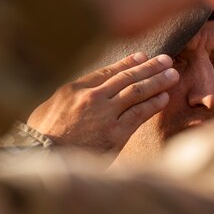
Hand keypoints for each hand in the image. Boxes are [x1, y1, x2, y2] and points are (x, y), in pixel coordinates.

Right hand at [26, 52, 178, 152]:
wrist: (44, 158)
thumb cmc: (42, 138)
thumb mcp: (48, 109)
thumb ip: (68, 98)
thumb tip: (82, 93)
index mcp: (75, 89)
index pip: (108, 71)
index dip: (128, 62)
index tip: (142, 56)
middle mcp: (92, 97)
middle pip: (127, 77)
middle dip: (150, 67)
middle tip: (166, 60)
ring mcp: (105, 114)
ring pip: (137, 91)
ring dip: (157, 81)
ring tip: (172, 75)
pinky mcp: (115, 133)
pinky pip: (139, 113)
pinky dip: (153, 103)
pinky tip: (164, 97)